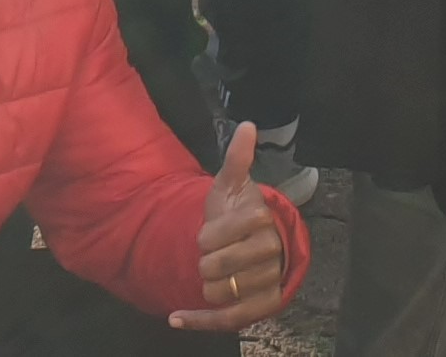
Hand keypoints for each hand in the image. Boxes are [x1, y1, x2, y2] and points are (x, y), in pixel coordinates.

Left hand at [171, 122, 296, 329]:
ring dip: (204, 286)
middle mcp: (270, 253)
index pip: (223, 232)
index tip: (208, 234)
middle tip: (211, 255)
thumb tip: (246, 125)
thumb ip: (237, 159)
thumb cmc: (238, 214)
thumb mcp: (232, 186)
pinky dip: (199, 320)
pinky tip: (175, 317)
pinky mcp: (260, 307)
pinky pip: (228, 320)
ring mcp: (267, 282)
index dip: (209, 234)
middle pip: (219, 266)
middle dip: (206, 261)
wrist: (254, 244)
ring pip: (221, 293)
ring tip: (210, 276)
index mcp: (263, 221)